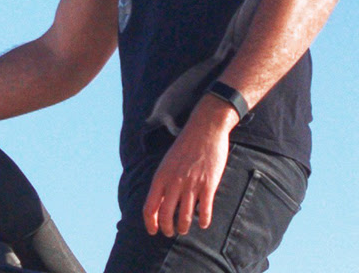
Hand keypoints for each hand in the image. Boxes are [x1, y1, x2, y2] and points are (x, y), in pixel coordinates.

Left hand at [143, 95, 238, 236]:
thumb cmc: (186, 144)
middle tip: (170, 232)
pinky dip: (203, 221)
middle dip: (167, 228)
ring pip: (184, 217)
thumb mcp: (168, 161)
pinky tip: (203, 223)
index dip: (150, 223)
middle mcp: (174, 182)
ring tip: (184, 229)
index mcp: (161, 176)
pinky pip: (204, 211)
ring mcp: (192, 184)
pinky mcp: (208, 184)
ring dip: (183, 227)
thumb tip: (160, 202)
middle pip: (165, 216)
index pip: (149, 207)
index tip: (153, 230)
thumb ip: (164, 180)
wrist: (206, 127)